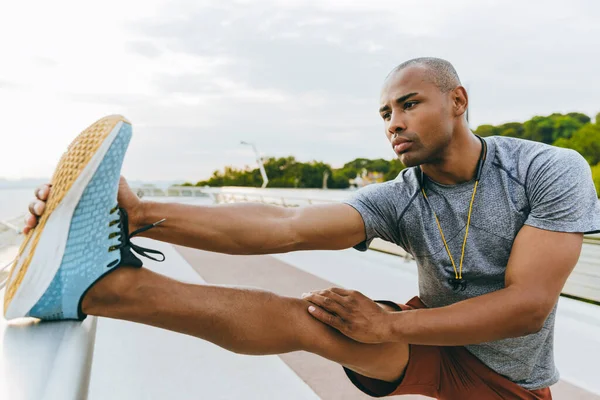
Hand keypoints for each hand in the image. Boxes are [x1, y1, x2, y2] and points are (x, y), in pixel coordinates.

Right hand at [24, 176, 144, 234]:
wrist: (134, 217)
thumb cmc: (124, 196)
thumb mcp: (111, 178)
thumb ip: (98, 168)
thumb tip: (90, 151)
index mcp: (72, 189)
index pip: (49, 188)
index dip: (42, 191)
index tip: (46, 193)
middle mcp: (67, 203)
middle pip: (40, 202)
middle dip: (35, 204)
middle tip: (42, 207)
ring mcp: (67, 218)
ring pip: (40, 216)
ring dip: (31, 217)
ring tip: (33, 222)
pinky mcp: (69, 232)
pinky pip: (48, 232)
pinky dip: (34, 232)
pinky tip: (28, 234)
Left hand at [302, 288, 392, 343]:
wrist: (386, 325)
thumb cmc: (375, 315)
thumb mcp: (363, 301)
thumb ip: (352, 298)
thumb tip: (341, 297)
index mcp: (353, 294)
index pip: (332, 290)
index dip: (320, 291)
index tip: (313, 293)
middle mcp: (349, 301)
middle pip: (327, 294)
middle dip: (313, 294)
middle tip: (304, 295)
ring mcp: (347, 313)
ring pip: (326, 303)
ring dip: (313, 300)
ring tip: (304, 300)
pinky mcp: (346, 326)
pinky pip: (329, 318)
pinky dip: (318, 313)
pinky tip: (310, 310)